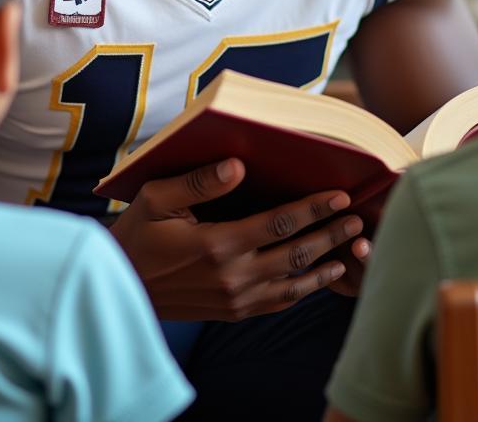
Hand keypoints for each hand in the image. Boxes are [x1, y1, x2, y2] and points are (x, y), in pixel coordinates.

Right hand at [109, 158, 364, 321]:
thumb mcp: (157, 197)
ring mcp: (235, 299)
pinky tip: (319, 278)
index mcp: (218, 244)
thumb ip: (199, 181)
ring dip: (325, 266)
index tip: (340, 196)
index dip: (313, 208)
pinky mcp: (232, 312)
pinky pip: (277, 304)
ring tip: (352, 251)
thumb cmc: (137, 234)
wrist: (119, 287)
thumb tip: (238, 164)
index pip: (279, 223)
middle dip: (331, 235)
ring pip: (294, 284)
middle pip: (296, 254)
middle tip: (358, 219)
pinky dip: (304, 292)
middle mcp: (233, 276)